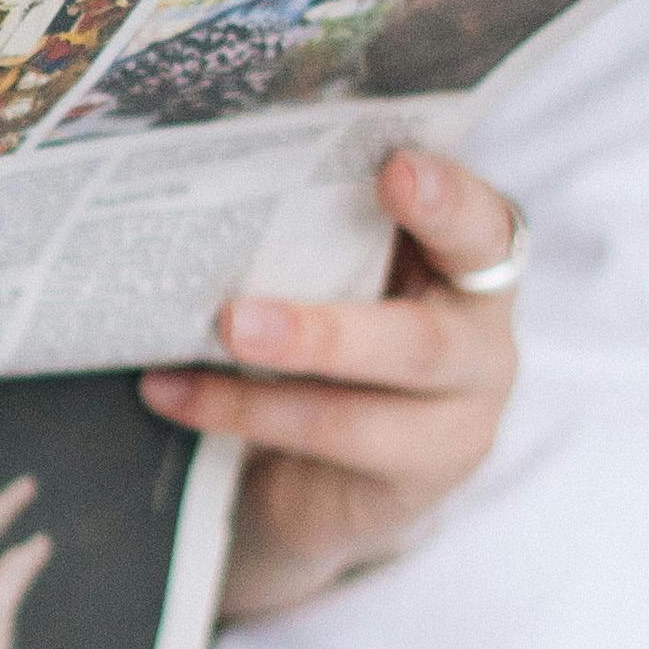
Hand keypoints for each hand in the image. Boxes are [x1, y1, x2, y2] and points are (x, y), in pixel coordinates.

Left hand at [138, 149, 518, 621]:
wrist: (336, 468)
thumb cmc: (339, 327)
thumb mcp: (345, 268)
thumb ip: (322, 229)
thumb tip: (208, 175)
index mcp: (473, 267)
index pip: (481, 227)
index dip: (447, 201)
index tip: (395, 171)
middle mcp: (480, 343)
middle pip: (422, 341)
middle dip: (329, 331)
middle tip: (237, 318)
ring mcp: (456, 421)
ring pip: (366, 409)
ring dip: (279, 375)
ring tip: (211, 342)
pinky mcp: (414, 478)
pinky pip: (324, 442)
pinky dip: (236, 411)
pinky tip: (167, 390)